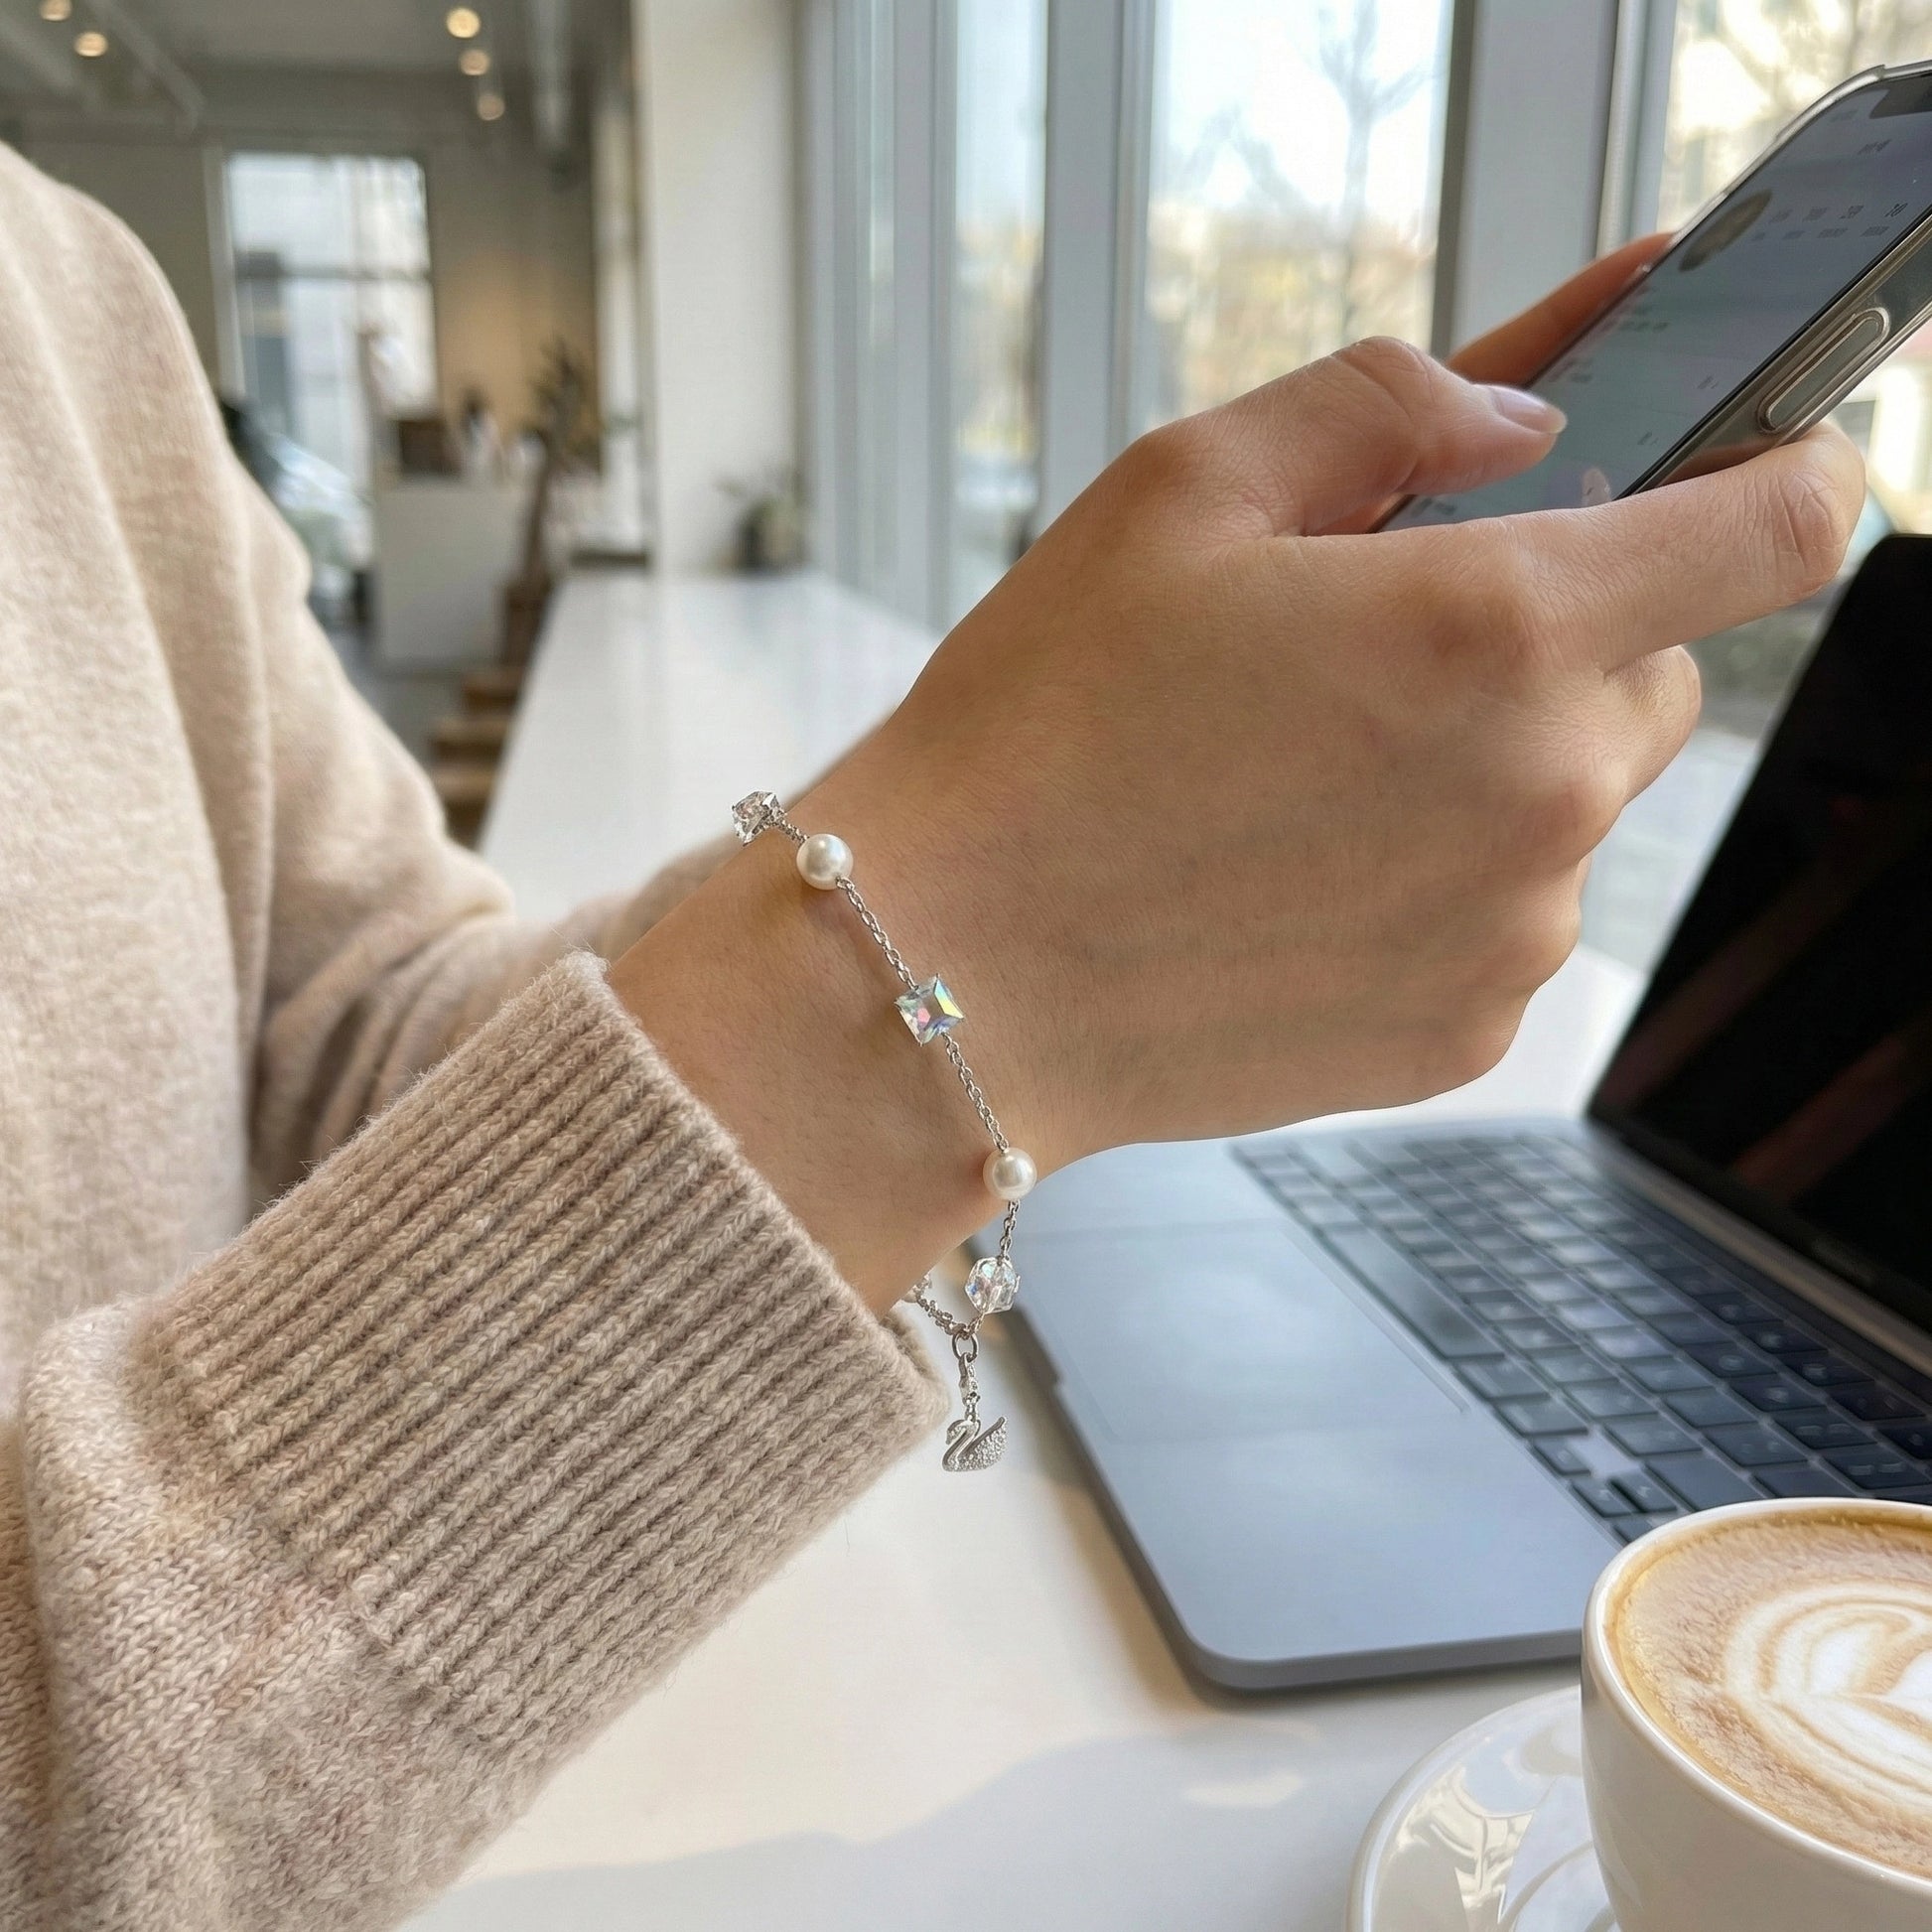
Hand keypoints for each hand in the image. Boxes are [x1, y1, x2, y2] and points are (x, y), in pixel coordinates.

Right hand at [615, 244, 1864, 1306]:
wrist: (946, 971)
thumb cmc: (1040, 730)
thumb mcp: (1183, 487)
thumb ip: (1393, 402)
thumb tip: (1525, 418)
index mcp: (1494, 626)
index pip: (1779, 525)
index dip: (1778, 472)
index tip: (1739, 470)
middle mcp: (1540, 792)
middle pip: (1653, 672)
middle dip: (1553, 637)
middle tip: (1381, 647)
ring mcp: (1510, 931)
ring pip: (1575, 803)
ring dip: (1487, 765)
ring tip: (1301, 782)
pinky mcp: (1462, 1032)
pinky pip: (1508, 916)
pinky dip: (1439, 879)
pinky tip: (1295, 875)